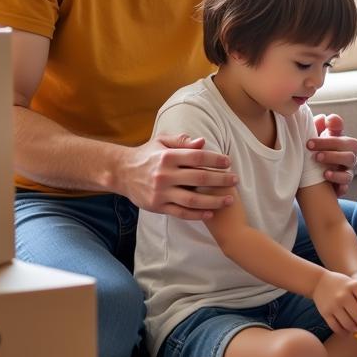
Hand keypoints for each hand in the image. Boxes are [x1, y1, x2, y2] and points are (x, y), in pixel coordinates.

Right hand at [117, 134, 235, 219]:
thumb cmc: (146, 155)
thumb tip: (203, 142)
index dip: (215, 160)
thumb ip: (182, 141)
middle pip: (199, 178)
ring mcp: (161, 192)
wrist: (121, 172)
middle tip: (235, 180)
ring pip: (193, 200)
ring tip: (229, 199)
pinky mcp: (158, 206)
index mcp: (167, 157)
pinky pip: (181, 212)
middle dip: (221, 180)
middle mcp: (165, 175)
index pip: (197, 157)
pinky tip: (211, 213)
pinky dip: (197, 214)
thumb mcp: (161, 141)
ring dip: (214, 200)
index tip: (228, 162)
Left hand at [309, 113, 356, 197]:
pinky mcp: (343, 185)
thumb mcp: (314, 140)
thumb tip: (322, 118)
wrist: (312, 180)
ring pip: (350, 164)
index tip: (323, 123)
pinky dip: (339, 184)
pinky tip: (329, 181)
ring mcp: (347, 170)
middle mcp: (348, 153)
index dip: (334, 125)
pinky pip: (346, 185)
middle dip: (330, 145)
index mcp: (339, 140)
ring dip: (335, 164)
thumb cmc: (314, 154)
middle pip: (350, 146)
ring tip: (320, 165)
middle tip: (310, 146)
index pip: (341, 129)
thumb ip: (317, 127)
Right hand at [313, 270, 356, 335]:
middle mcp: (343, 296)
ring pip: (348, 324)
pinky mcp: (325, 313)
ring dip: (355, 329)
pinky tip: (347, 332)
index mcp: (352, 286)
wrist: (318, 282)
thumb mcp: (352, 283)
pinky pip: (336, 327)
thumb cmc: (339, 284)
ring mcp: (334, 306)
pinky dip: (343, 332)